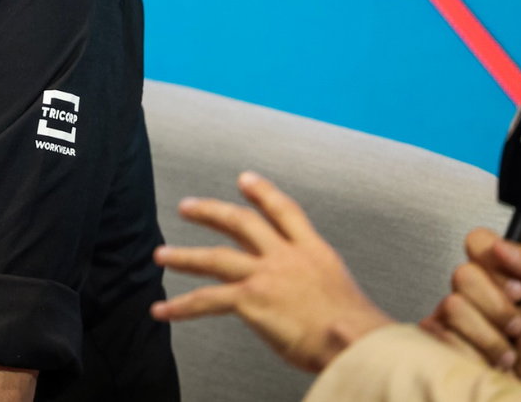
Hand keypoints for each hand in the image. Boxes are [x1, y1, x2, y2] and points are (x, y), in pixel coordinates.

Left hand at [149, 171, 393, 371]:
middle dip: (211, 212)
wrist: (356, 341)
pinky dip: (181, 307)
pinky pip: (207, 300)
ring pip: (216, 257)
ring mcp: (267, 274)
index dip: (263, 192)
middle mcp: (288, 257)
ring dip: (184, 256)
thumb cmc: (359, 332)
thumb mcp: (343, 296)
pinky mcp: (251, 298)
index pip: (285, 212)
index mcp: (315, 253)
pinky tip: (160, 311)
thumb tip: (306, 301)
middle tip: (187, 206)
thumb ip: (318, 289)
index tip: (244, 178)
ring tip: (161, 255)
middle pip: (241, 223)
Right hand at [420, 228, 520, 397]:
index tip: (519, 290)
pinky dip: (476, 355)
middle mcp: (470, 289)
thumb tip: (505, 246)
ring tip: (505, 351)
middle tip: (516, 326)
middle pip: (464, 274)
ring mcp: (449, 314)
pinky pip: (444, 335)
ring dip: (490, 338)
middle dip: (498, 308)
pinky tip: (486, 361)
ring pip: (454, 307)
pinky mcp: (434, 338)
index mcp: (499, 272)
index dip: (497, 266)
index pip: (478, 241)